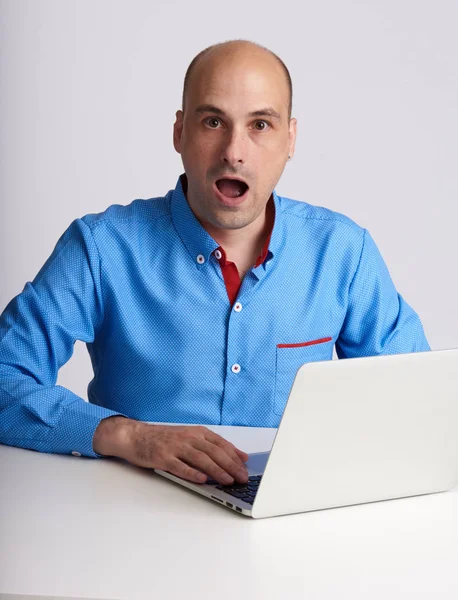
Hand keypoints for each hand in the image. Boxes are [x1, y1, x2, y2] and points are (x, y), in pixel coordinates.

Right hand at [93, 418, 248, 485]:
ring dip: (217, 470)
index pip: (221, 444)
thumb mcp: (190, 437)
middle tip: (242, 478)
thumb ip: (212, 445)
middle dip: (231, 466)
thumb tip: (237, 456)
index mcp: (197, 432)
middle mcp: (188, 438)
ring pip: (201, 459)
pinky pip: (180, 466)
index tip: (246, 467)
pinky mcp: (163, 457)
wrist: (136, 436)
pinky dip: (192, 473)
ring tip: (228, 481)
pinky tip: (202, 480)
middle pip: (214, 452)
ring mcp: (176, 447)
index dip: (235, 456)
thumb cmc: (164, 439)